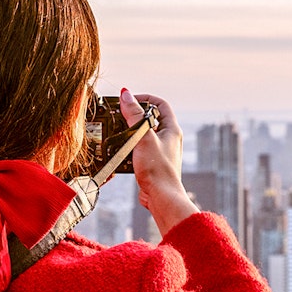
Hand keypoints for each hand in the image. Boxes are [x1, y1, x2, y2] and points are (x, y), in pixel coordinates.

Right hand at [118, 88, 198, 235]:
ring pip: (145, 134)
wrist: (161, 196)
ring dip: (132, 131)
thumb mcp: (143, 137)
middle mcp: (169, 139)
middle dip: (135, 115)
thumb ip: (134, 115)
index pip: (160, 104)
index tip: (129, 99)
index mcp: (172, 129)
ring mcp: (162, 151)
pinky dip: (131, 146)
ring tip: (119, 131)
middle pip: (152, 118)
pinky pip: (141, 148)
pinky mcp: (153, 163)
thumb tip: (126, 95)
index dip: (145, 98)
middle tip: (120, 114)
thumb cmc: (157, 169)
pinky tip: (122, 150)